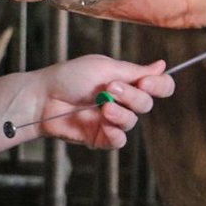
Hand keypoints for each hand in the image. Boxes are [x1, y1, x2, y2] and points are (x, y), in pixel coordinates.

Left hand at [32, 55, 174, 149]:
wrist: (43, 97)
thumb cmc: (70, 77)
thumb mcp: (105, 67)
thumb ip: (135, 71)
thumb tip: (162, 65)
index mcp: (127, 81)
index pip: (158, 85)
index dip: (159, 85)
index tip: (145, 82)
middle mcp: (123, 101)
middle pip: (147, 103)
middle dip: (132, 96)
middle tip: (111, 89)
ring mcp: (112, 120)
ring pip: (133, 121)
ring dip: (121, 113)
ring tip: (103, 107)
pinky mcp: (100, 137)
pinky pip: (119, 140)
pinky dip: (115, 133)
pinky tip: (105, 125)